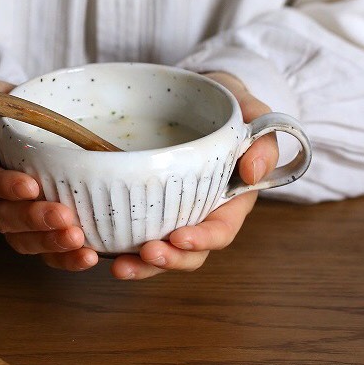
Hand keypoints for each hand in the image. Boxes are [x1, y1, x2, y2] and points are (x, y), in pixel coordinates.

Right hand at [0, 81, 98, 270]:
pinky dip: (64, 259)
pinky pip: (43, 253)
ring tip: (78, 240)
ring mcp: (9, 218)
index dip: (2, 184)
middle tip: (63, 216)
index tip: (30, 186)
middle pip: (1, 215)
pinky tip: (87, 256)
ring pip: (21, 240)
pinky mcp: (32, 233)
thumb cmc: (13, 112)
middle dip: (32, 219)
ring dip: (49, 243)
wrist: (28, 130)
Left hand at [109, 71, 278, 279]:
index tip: (180, 237)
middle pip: (188, 251)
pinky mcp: (146, 203)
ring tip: (118, 266)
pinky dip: (119, 244)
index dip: (203, 239)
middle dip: (168, 260)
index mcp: (229, 198)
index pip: (220, 230)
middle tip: (145, 253)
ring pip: (160, 250)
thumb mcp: (252, 113)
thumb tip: (254, 172)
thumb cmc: (228, 106)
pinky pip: (134, 230)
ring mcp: (172, 211)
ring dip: (141, 264)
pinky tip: (100, 247)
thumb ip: (263, 139)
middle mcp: (200, 212)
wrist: (198, 98)